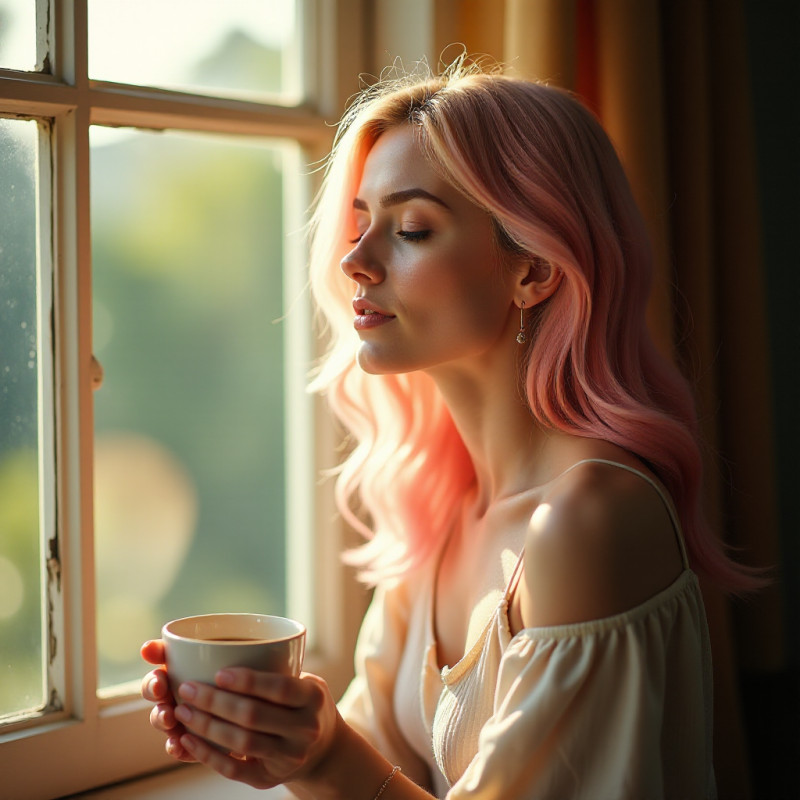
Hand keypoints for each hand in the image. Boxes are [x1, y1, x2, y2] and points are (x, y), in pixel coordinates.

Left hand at [142, 639, 341, 789]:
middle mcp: (305, 729)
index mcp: (313, 698)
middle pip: (253, 716)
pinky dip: (207, 754)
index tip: (218, 672)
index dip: (248, 681)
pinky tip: (186, 740)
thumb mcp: (305, 680)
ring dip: (206, 726)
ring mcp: (288, 757)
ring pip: (240, 742)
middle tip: (186, 688)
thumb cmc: (303, 703)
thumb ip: (277, 667)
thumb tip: (223, 645)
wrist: (323, 748)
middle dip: (214, 702)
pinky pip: (233, 769)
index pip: (280, 688)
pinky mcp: (269, 779)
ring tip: (181, 710)